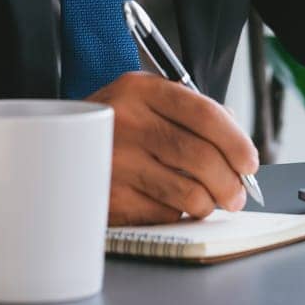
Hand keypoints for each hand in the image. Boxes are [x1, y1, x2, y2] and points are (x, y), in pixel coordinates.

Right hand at [87, 71, 259, 224]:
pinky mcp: (110, 199)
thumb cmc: (112, 126)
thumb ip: (191, 113)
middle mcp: (126, 122)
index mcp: (140, 90)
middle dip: (231, 181)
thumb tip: (238, 146)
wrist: (55, 150)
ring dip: (209, 203)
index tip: (249, 161)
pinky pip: (166, 214)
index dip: (236, 141)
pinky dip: (177, 214)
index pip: (205, 114)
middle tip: (237, 193)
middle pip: (201, 157)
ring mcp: (115, 163)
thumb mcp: (145, 102)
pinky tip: (169, 202)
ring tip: (210, 201)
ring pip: (189, 192)